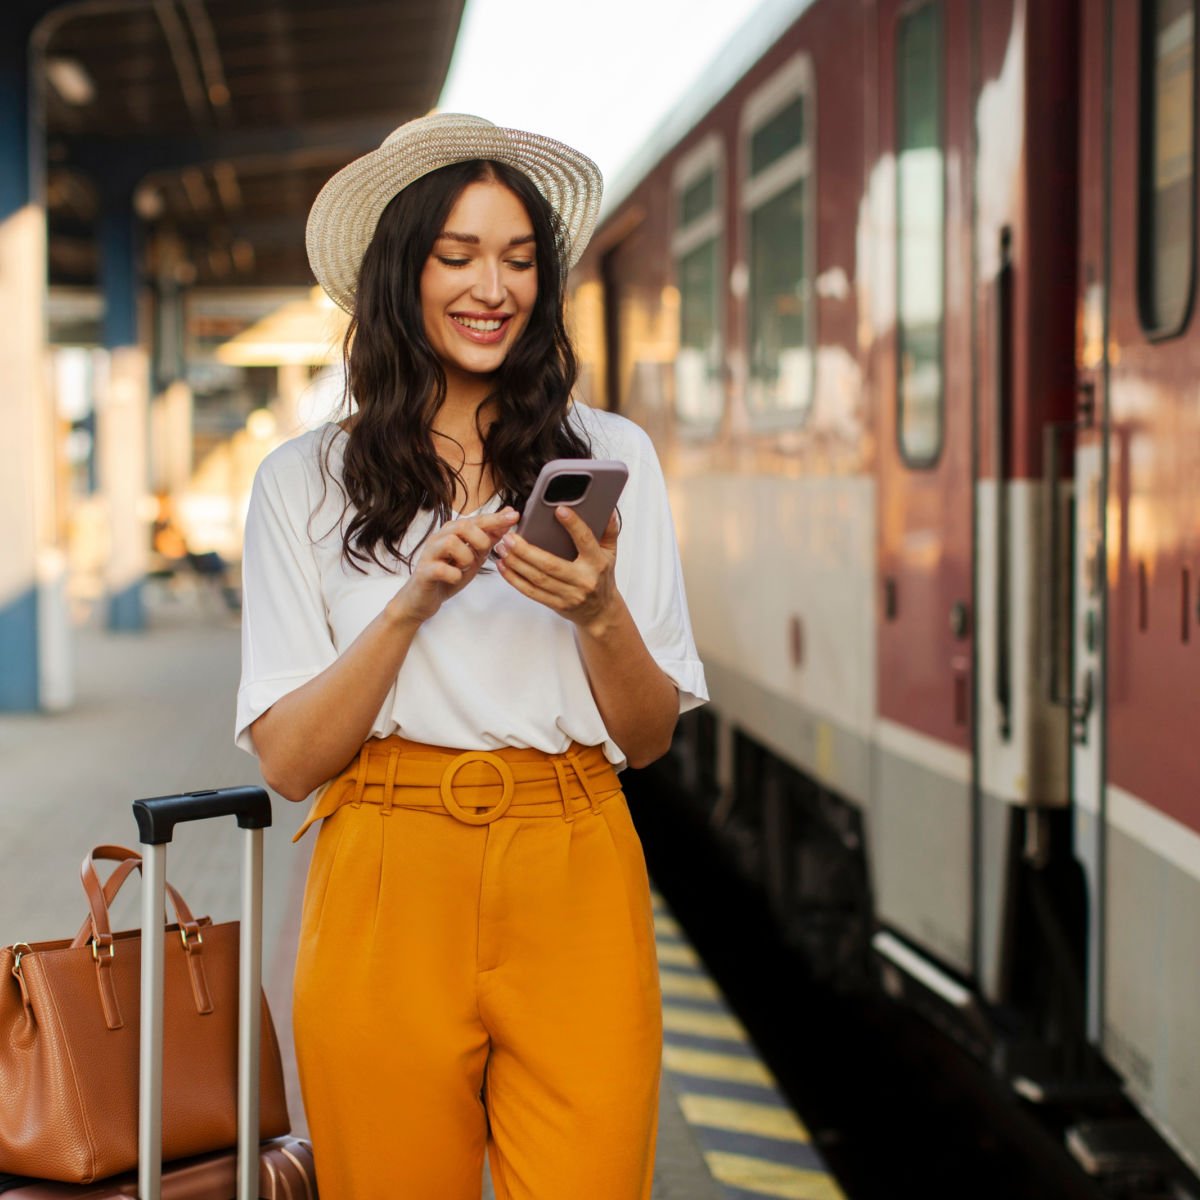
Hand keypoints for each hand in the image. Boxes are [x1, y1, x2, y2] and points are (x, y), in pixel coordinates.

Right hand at [389, 508, 518, 624]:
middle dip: (480, 540)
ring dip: (465, 557)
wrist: (422, 599)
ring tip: (464, 568)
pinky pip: (441, 568)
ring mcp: (430, 554)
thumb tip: (506, 522)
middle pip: (463, 525)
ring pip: (451, 542)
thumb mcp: (473, 557)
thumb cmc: (447, 576)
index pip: (477, 520)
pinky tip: (455, 578)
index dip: (496, 518)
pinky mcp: (424, 572)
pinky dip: (454, 574)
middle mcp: (439, 538)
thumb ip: (488, 541)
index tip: (514, 515)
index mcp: (452, 532)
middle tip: (481, 554)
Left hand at [494, 507, 620, 633]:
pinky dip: (515, 579)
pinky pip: (531, 592)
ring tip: (502, 548)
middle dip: (526, 550)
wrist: (600, 611)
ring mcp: (569, 595)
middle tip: (510, 536)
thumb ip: (609, 530)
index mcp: (597, 563)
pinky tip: (505, 567)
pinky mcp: (556, 604)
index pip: (585, 540)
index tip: (559, 510)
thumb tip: (606, 509)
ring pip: (537, 578)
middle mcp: (583, 580)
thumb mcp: (610, 553)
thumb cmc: (602, 577)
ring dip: (516, 563)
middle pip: (551, 564)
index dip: (573, 525)